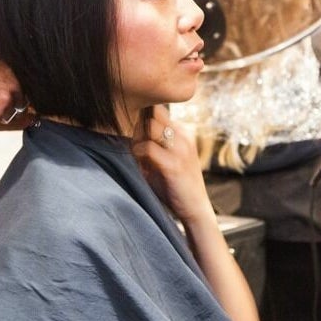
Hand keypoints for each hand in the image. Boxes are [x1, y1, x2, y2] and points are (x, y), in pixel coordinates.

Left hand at [131, 106, 211, 223]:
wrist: (196, 209)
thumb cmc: (174, 185)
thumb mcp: (164, 159)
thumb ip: (149, 144)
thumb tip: (125, 132)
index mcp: (182, 132)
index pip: (158, 111)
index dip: (142, 119)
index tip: (135, 135)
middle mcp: (183, 136)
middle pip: (153, 114)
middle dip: (138, 125)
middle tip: (133, 142)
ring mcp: (181, 149)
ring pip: (151, 125)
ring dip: (137, 137)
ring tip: (136, 153)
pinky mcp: (174, 165)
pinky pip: (148, 147)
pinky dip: (138, 152)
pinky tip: (140, 163)